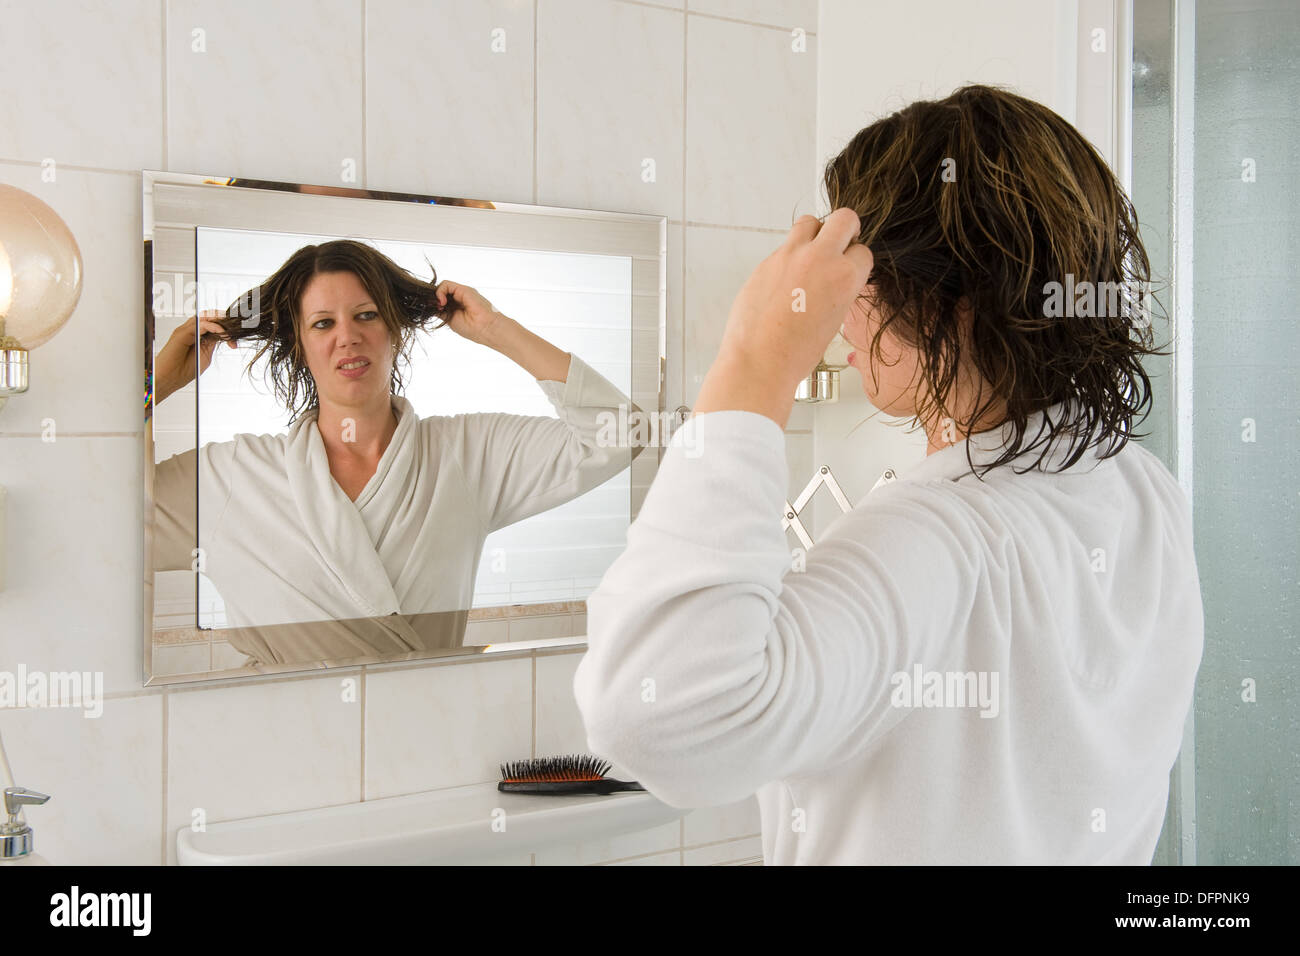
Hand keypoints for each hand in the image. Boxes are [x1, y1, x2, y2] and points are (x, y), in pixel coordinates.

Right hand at [154, 310, 233, 403]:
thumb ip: (213, 344)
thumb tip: (225, 336)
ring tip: (232, 331)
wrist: (169, 379)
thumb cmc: (183, 370)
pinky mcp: (182, 333)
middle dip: (226, 320)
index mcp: (198, 335)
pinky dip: (213, 327)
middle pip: (211, 317)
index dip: (228, 327)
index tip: (239, 337)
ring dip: (221, 322)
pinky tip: (222, 333)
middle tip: (239, 328)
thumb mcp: (205, 356)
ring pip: (206, 317)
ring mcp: (186, 330)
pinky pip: (200, 324)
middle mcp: (191, 330)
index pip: (214, 323)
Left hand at [434, 280, 509, 346]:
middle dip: (434, 299)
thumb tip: (429, 305)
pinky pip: (446, 284)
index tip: (434, 310)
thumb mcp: (450, 320)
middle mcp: (460, 298)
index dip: (434, 302)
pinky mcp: (463, 289)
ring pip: (443, 287)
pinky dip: (440, 292)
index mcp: (457, 306)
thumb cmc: (471, 328)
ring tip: (441, 306)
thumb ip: (441, 312)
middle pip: (441, 292)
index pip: (441, 299)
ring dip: (437, 296)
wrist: (485, 328)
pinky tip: (442, 302)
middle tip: (436, 309)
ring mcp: (462, 293)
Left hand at [716, 208, 872, 389]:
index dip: (857, 261)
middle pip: (845, 219)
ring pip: (810, 222)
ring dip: (815, 233)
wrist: (761, 360)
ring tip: (810, 255)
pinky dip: (790, 256)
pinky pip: (785, 246)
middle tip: (839, 244)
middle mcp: (820, 259)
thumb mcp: (834, 321)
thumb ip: (838, 289)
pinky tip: (786, 280)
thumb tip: (834, 277)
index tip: (850, 268)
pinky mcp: (767, 261)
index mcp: (845, 278)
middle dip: (846, 229)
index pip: (863, 252)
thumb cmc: (796, 352)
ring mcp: (791, 256)